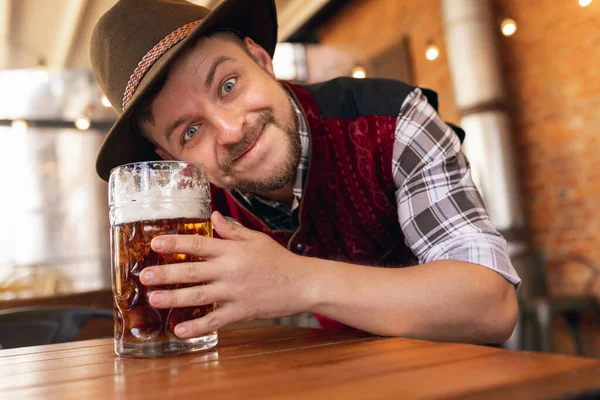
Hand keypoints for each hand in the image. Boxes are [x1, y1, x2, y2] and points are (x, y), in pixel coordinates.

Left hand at [139, 211, 312, 337]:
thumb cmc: (279, 260)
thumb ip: (232, 230)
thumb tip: (213, 216)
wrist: (302, 283)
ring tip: (153, 299)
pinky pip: (215, 320)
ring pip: (198, 296)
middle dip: (165, 274)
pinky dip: (197, 326)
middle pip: (192, 271)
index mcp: (232, 251)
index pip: (198, 245)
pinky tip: (179, 330)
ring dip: (174, 298)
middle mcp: (230, 271)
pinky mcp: (241, 312)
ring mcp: (234, 293)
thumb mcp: (256, 239)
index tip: (154, 243)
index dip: (174, 243)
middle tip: (143, 276)